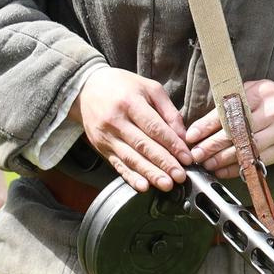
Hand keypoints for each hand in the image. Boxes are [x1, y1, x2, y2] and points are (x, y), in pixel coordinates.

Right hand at [77, 66, 191, 191]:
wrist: (86, 89)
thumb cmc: (122, 87)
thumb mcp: (149, 88)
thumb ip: (169, 111)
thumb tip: (184, 136)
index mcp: (130, 102)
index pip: (154, 128)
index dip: (172, 144)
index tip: (187, 158)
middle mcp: (116, 121)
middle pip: (143, 145)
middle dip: (164, 163)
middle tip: (180, 176)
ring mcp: (107, 136)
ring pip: (131, 158)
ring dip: (150, 173)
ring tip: (166, 184)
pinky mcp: (102, 148)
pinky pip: (118, 165)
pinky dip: (130, 177)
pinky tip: (143, 186)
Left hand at [187, 80, 273, 174]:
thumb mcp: (258, 93)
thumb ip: (235, 102)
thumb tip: (205, 121)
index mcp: (260, 94)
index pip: (228, 111)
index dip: (207, 125)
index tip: (192, 135)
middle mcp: (270, 112)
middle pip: (235, 131)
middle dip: (211, 145)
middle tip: (196, 153)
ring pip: (245, 149)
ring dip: (222, 159)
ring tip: (207, 163)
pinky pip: (255, 161)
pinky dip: (237, 168)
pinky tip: (224, 170)